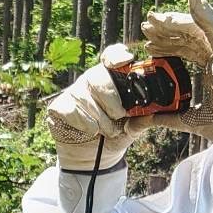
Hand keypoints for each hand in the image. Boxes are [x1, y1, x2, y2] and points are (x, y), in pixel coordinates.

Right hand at [46, 45, 152, 171]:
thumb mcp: (133, 129)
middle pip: (98, 76)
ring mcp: (74, 92)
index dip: (116, 55)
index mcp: (111, 79)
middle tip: (119, 115)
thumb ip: (142, 121)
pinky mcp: (59, 107)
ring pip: (84, 96)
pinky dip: (83, 122)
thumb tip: (152, 116)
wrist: (94, 157)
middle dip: (111, 98)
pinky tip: (90, 130)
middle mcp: (92, 81)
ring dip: (99, 118)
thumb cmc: (115, 134)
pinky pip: (70, 109)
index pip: (111, 57)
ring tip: (107, 130)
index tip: (126, 61)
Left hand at [141, 0, 212, 165]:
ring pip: (201, 29)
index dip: (168, 43)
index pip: (188, 48)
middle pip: (192, 35)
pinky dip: (205, 14)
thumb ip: (166, 116)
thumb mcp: (188, 120)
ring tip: (158, 17)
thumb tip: (140, 120)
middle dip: (168, 28)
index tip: (148, 42)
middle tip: (147, 24)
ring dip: (178, 20)